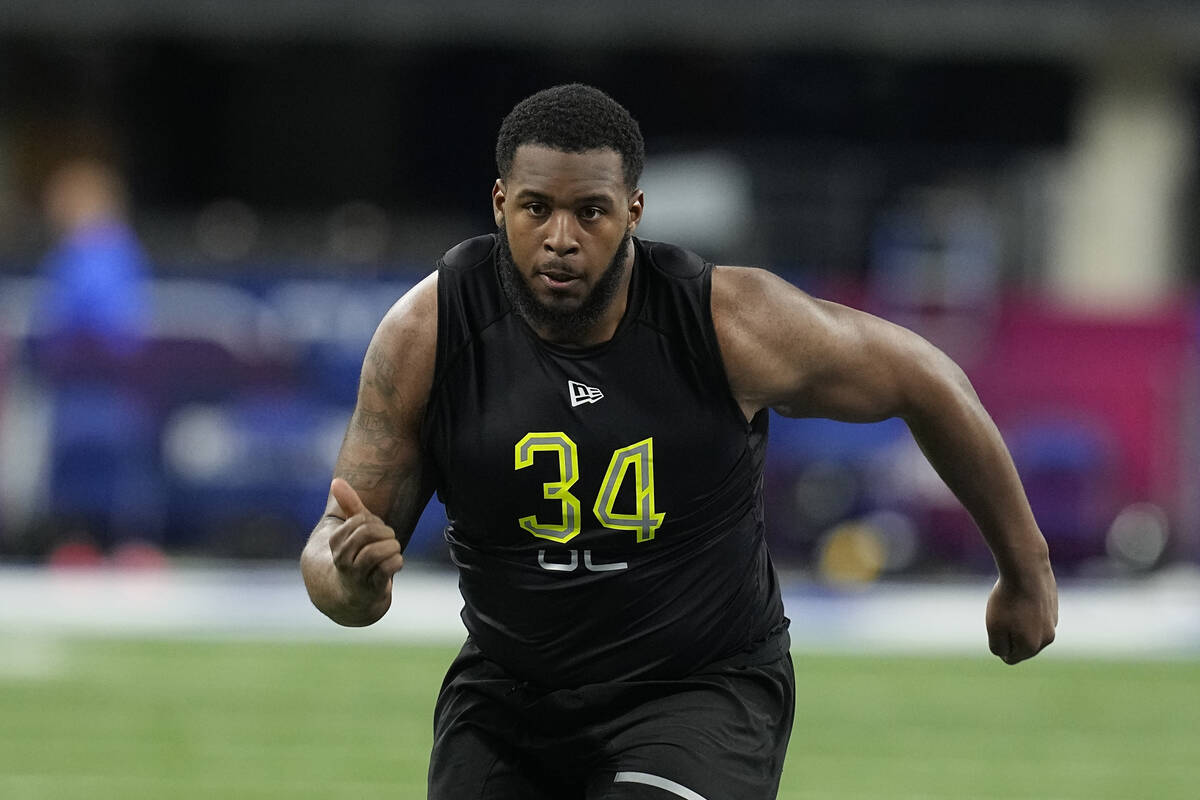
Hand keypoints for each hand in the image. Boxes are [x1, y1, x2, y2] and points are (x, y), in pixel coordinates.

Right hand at [328, 478, 404, 605]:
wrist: (354, 594)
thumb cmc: (357, 555)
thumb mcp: (353, 530)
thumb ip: (348, 505)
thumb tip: (336, 481)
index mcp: (335, 541)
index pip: (360, 521)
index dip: (375, 523)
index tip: (377, 532)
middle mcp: (341, 558)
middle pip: (368, 533)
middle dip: (386, 533)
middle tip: (389, 540)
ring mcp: (355, 575)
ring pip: (377, 551)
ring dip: (393, 548)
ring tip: (393, 552)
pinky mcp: (370, 588)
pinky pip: (387, 568)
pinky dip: (397, 561)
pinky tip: (396, 563)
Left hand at [985, 558, 1057, 664]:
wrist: (1026, 569)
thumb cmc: (1007, 599)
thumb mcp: (994, 627)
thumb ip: (998, 647)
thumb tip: (1006, 655)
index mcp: (1032, 647)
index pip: (1010, 657)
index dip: (999, 642)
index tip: (996, 625)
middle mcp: (1047, 638)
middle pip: (1022, 645)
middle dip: (1010, 633)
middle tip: (1004, 612)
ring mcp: (1053, 622)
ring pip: (1029, 628)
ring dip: (1019, 620)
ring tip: (1013, 602)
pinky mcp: (1054, 606)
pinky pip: (1035, 613)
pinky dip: (1027, 608)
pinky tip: (1022, 594)